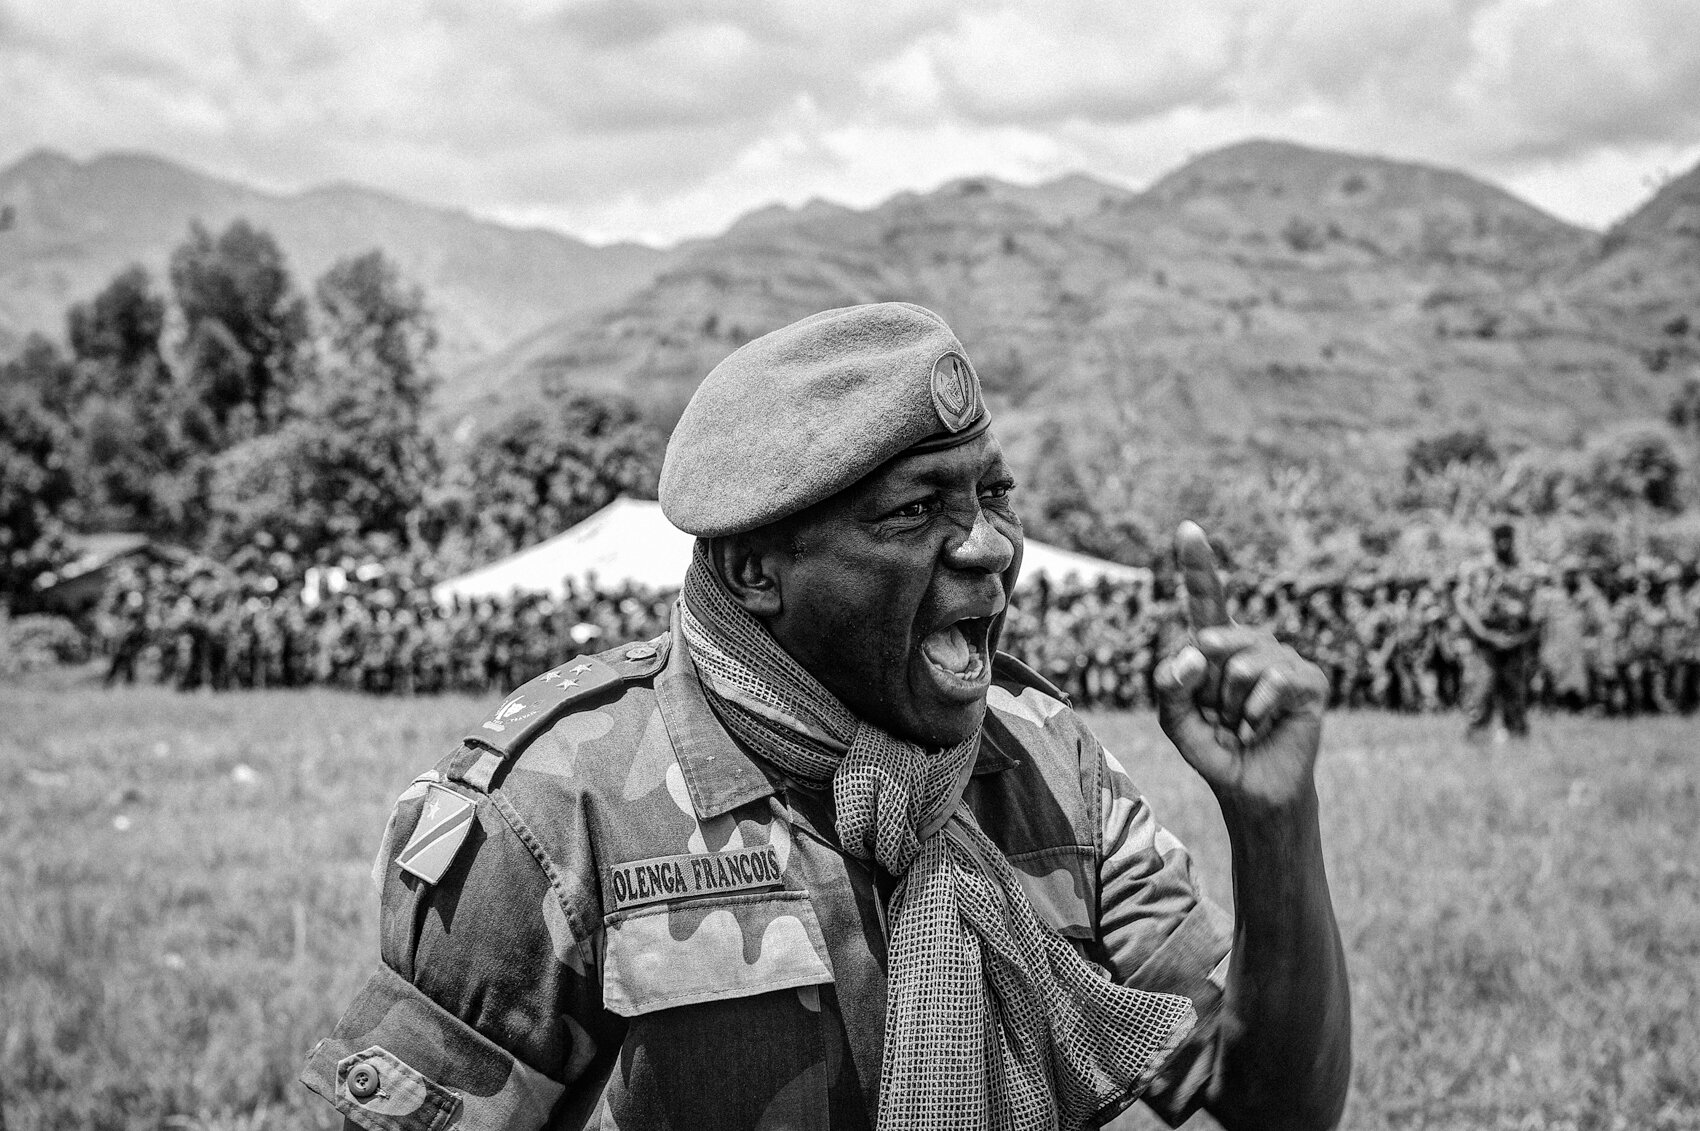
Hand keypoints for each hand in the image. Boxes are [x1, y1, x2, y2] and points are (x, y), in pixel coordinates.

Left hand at [1154, 522, 1328, 813]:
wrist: (1252, 790)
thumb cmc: (1214, 749)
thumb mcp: (1176, 721)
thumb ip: (1170, 686)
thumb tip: (1197, 649)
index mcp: (1216, 646)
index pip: (1206, 598)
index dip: (1198, 564)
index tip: (1187, 528)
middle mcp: (1251, 643)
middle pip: (1213, 639)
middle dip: (1206, 687)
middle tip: (1219, 716)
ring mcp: (1283, 658)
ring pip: (1242, 663)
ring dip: (1231, 704)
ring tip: (1240, 724)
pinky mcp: (1310, 680)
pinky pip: (1273, 680)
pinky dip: (1256, 712)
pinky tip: (1259, 729)